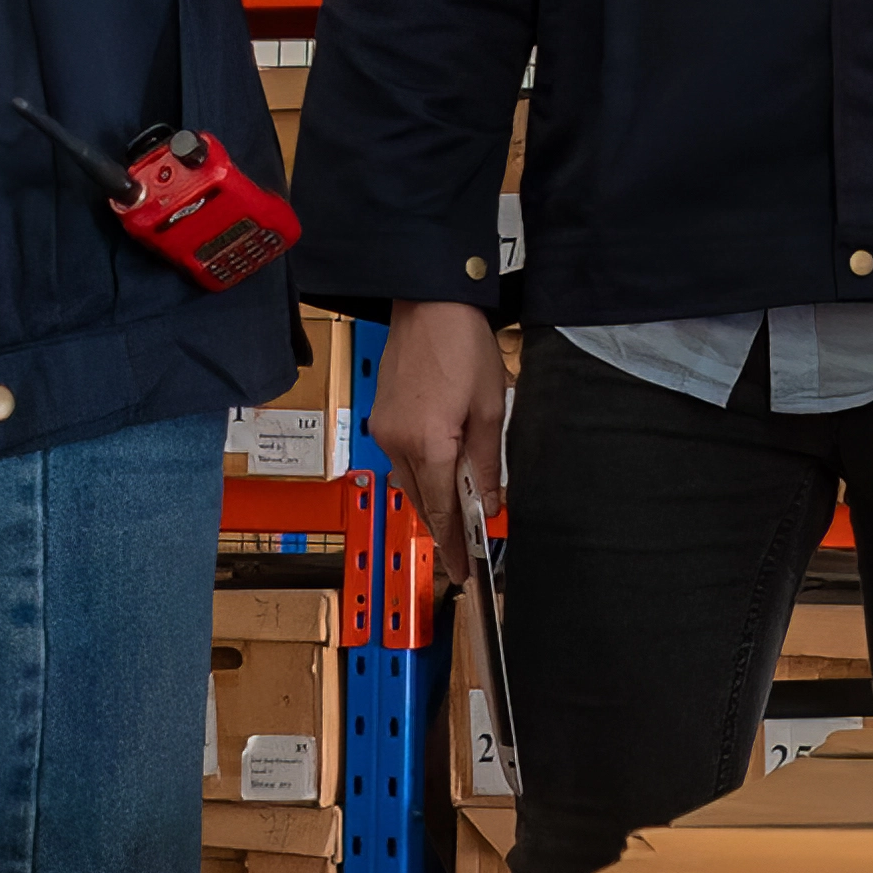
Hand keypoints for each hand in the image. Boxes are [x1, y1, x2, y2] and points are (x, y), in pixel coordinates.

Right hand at [367, 302, 508, 542]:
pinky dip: (420, 476)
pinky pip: (400, 461)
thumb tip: (491, 502)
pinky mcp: (381, 418)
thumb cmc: (462, 345)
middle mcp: (397, 442)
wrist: (428, 302)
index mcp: (427, 443)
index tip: (463, 570)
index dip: (453, 545)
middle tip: (463, 555)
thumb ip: (488, 462)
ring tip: (458, 519)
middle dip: (443, 529)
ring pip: (408, 483)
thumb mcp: (489, 408)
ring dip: (432, 502)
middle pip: (420, 502)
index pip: (441, 510)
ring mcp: (384, 430)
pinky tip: (440, 477)